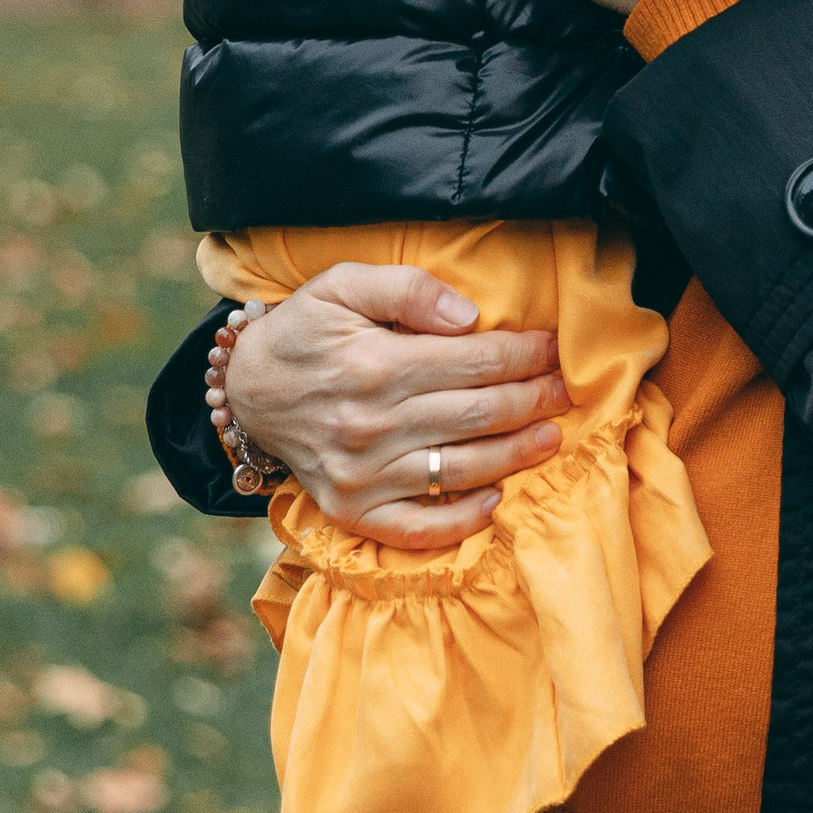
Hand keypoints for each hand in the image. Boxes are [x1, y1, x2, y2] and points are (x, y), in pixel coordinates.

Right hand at [225, 258, 569, 548]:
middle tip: (566, 390)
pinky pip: (417, 527)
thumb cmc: (304, 331)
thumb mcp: (342, 285)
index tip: (553, 348)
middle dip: (533, 400)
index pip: (476, 362)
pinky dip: (461, 521)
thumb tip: (469, 316)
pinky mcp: (351, 510)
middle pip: (478, 414)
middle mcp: (370, 424)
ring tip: (552, 437)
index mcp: (374, 365)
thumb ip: (406, 289)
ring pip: (461, 468)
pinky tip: (496, 502)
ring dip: (516, 455)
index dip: (525, 354)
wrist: (246, 390)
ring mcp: (362, 475)